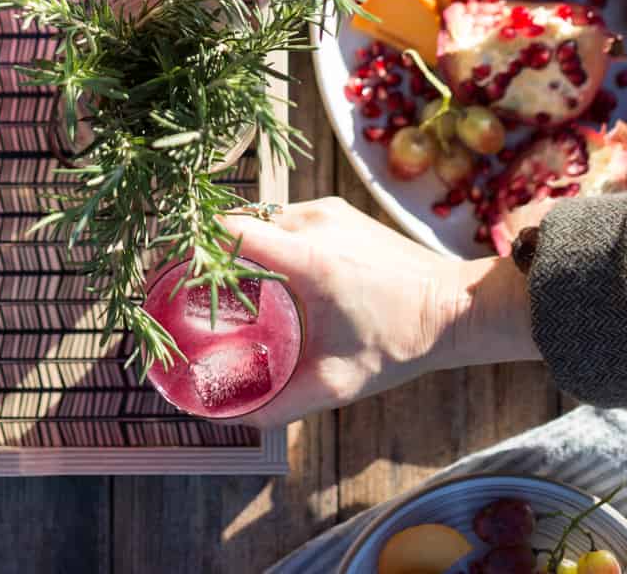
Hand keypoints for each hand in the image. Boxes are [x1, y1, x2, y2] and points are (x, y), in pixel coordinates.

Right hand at [220, 198, 540, 426]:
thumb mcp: (338, 384)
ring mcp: (328, 211)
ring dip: (241, 245)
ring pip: (262, 218)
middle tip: (191, 285)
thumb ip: (282, 403)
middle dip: (210, 250)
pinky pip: (286, 217)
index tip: (170, 269)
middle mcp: (315, 222)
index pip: (232, 232)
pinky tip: (269, 272)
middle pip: (240, 225)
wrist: (456, 306)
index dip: (193, 246)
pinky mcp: (339, 209)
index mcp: (310, 260)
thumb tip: (232, 417)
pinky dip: (269, 239)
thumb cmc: (400, 345)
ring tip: (227, 283)